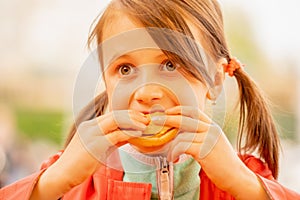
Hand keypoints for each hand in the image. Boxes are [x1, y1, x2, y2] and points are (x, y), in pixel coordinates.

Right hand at [30, 110, 148, 199]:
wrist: (62, 174)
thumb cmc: (80, 163)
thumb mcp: (99, 148)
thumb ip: (113, 141)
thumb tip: (129, 136)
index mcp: (91, 125)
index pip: (113, 114)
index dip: (129, 115)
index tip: (141, 118)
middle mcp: (90, 126)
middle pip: (115, 114)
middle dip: (133, 115)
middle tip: (146, 119)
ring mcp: (91, 134)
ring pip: (116, 120)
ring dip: (133, 121)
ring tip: (144, 125)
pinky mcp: (94, 144)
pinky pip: (115, 135)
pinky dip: (128, 133)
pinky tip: (137, 134)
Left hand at [153, 106, 267, 198]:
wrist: (237, 177)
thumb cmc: (223, 163)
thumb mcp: (214, 143)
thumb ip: (201, 136)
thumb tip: (181, 134)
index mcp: (212, 126)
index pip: (194, 111)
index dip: (178, 109)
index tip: (167, 112)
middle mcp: (211, 130)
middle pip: (185, 118)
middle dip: (167, 118)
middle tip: (155, 120)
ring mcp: (208, 139)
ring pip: (181, 135)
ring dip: (171, 146)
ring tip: (171, 155)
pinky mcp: (205, 150)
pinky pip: (183, 146)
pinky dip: (174, 152)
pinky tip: (174, 159)